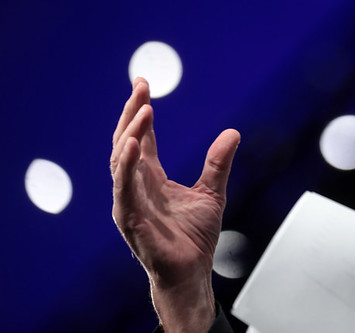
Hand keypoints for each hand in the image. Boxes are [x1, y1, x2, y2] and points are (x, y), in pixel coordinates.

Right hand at [111, 77, 239, 331]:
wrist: (192, 272)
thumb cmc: (194, 237)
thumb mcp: (212, 191)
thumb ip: (218, 163)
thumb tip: (233, 132)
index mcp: (150, 177)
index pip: (141, 136)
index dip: (140, 110)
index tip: (142, 82)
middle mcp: (135, 185)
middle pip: (126, 141)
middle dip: (132, 113)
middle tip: (140, 87)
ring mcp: (129, 201)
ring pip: (121, 161)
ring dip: (130, 133)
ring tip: (143, 109)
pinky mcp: (130, 219)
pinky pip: (123, 188)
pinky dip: (126, 165)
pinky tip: (133, 144)